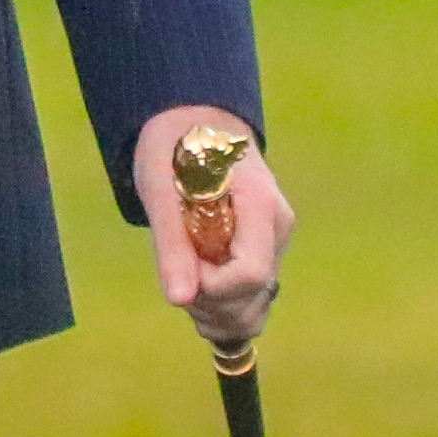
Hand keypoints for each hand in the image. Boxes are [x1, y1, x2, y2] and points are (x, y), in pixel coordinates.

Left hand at [133, 102, 293, 354]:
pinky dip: (224, 311)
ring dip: (214, 312)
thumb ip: (171, 243)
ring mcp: (275, 243)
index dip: (210, 285)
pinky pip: (253, 302)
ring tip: (185, 280)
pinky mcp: (266, 254)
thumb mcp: (159, 188)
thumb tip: (179, 299)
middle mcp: (277, 228)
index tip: (181, 263)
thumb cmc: (174, 147)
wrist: (196, 124)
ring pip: (254, 309)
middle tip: (175, 273)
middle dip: (208, 303)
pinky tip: (199, 292)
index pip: (250, 273)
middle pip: (253, 296)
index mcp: (260, 205)